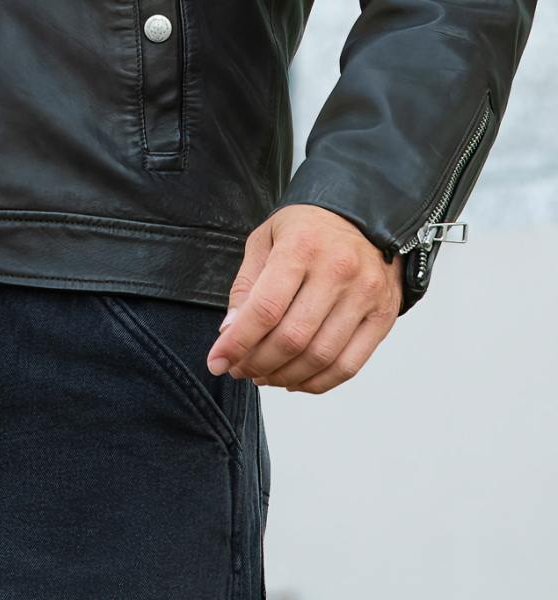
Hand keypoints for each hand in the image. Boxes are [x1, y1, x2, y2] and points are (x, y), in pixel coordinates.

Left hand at [205, 203, 403, 393]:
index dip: (237, 343)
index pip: (265, 309)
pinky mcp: (383, 316)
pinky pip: (348, 366)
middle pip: (292, 338)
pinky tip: (295, 379)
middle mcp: (337, 271)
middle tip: (239, 370)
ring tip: (264, 376)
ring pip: (320, 357)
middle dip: (257, 363)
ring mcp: (365, 295)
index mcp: (302, 246)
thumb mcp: (266, 239)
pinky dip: (317, 383)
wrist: (363, 216)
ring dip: (284, 376)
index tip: (216, 362)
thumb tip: (230, 331)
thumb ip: (247, 285)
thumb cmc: (307, 229)